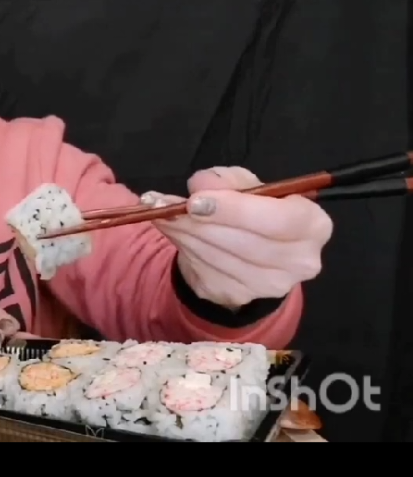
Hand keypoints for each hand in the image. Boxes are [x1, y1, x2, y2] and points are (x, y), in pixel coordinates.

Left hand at [142, 166, 333, 310]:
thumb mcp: (246, 184)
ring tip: (163, 213)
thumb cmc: (255, 210)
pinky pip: (205, 271)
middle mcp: (299, 261)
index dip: (236, 210)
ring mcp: (270, 285)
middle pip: (245, 243)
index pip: (279, 220)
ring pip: (219, 258)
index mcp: (313, 225)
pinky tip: (173, 230)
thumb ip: (226, 180)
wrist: (248, 252)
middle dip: (201, 222)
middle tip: (167, 205)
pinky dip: (183, 247)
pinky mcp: (239, 296)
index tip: (196, 201)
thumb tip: (201, 186)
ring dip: (184, 233)